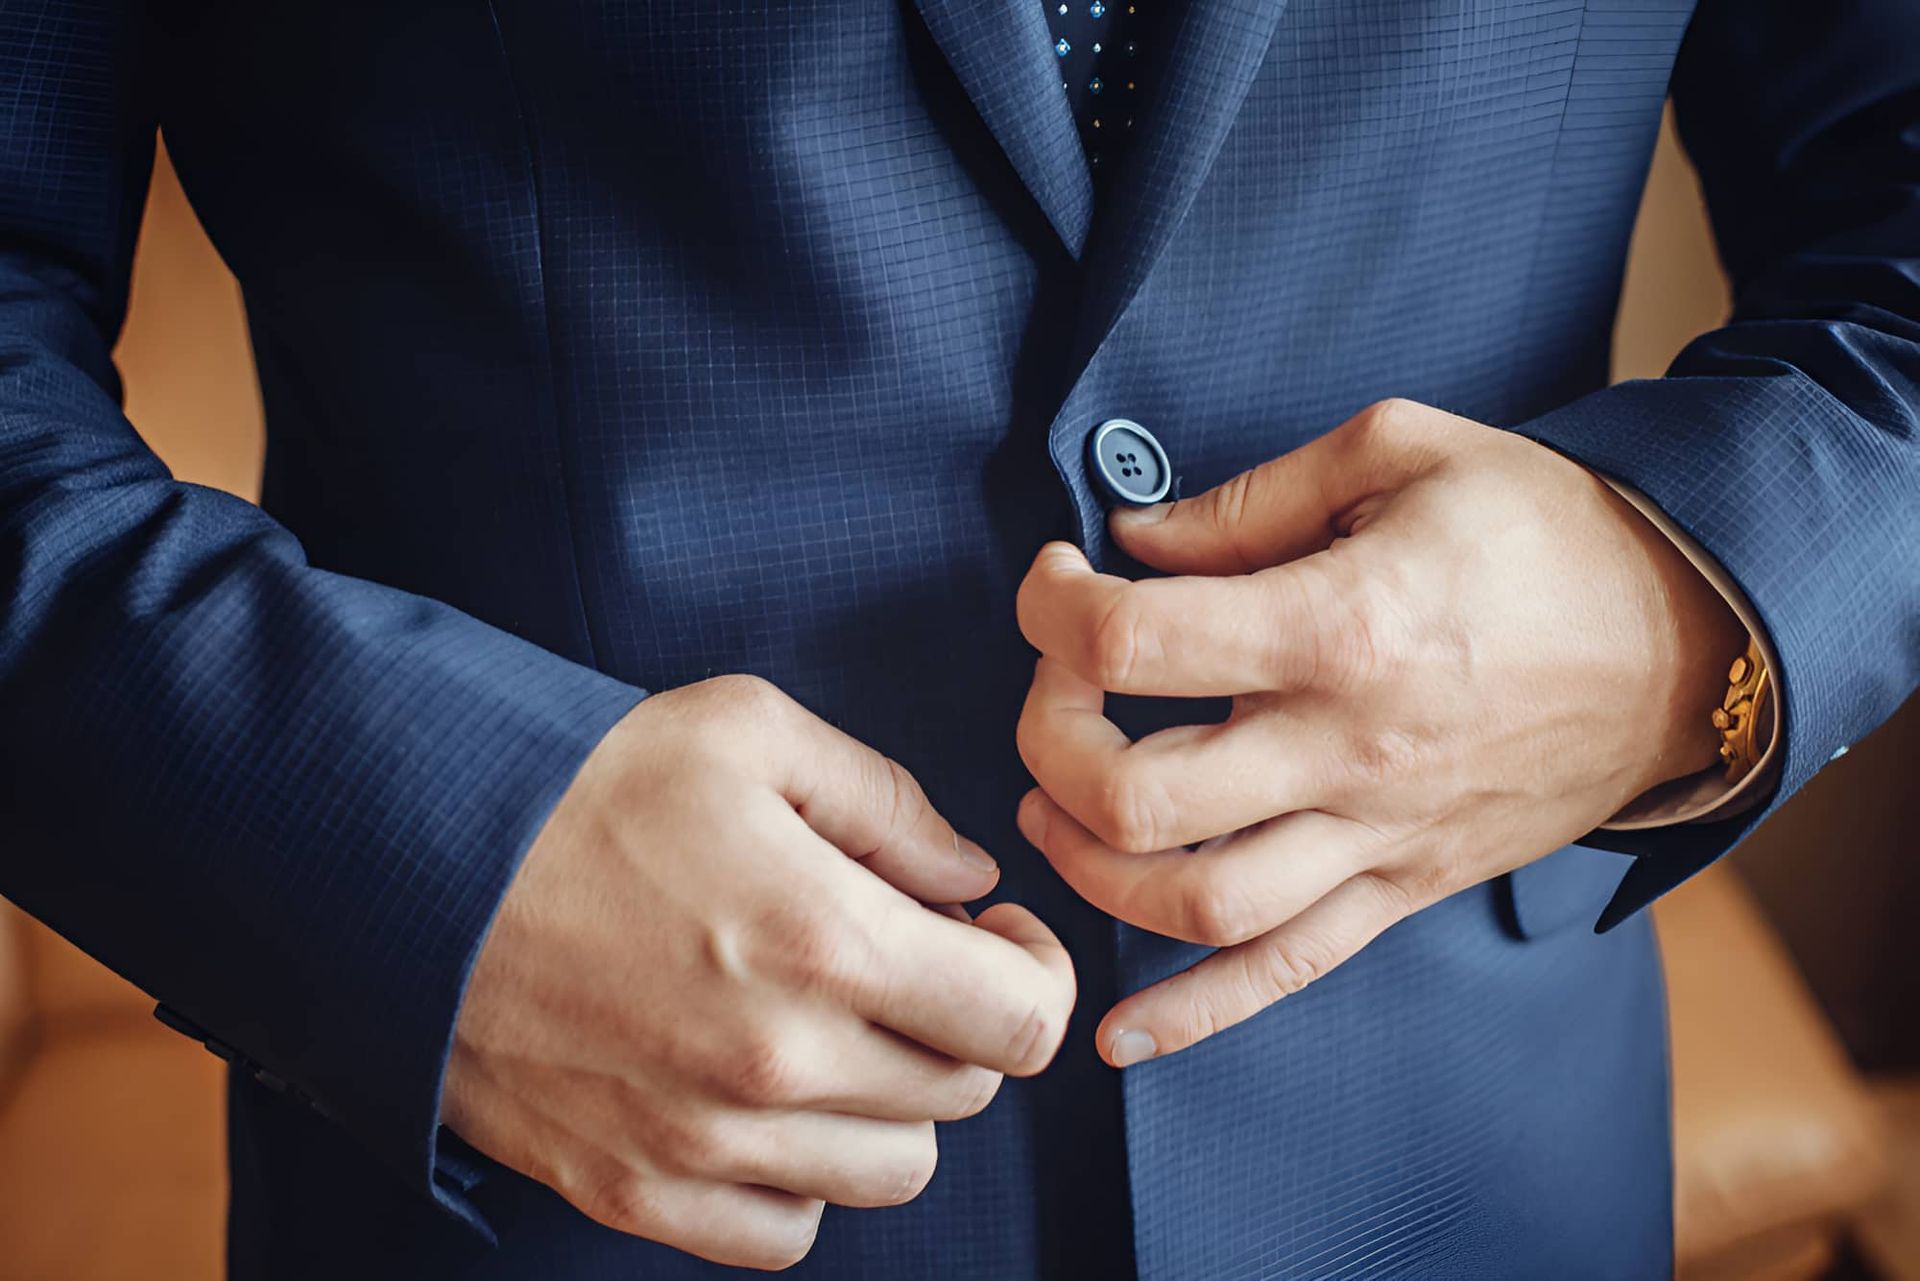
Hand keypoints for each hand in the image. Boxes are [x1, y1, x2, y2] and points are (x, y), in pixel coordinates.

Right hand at [445, 675, 1074, 1270]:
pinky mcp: (632, 1189)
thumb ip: (887, 802)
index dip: (1037, 972)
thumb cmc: (577, 783)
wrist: (400, 858)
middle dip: (961, 1020)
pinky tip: (772, 1101)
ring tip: (840, 1027)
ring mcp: (701, 1144)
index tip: (998, 935)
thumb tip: (967, 876)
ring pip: (891, 1171)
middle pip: (964, 1093)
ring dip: (893, 1101)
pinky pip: (786, 1232)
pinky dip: (804, 1176)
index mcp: (823, 941)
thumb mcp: (748, 730)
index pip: (1023, 1022)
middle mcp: (776, 1064)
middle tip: (912, 960)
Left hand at [1014, 399, 1743, 1067]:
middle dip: (1051, 741)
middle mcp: (1349, 750)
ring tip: (1054, 812)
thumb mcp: (1402, 450)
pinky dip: (1193, 1014)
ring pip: (1196, 905)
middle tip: (1058, 688)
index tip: (1057, 583)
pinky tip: (1117, 1034)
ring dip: (1091, 870)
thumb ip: (1251, 499)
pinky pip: (1286, 971)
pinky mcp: (1403, 886)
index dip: (1055, 610)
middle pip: (1137, 795)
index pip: (1135, 645)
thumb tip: (1134, 539)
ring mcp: (1378, 836)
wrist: (1688, 642)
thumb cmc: (1545, 534)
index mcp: (1343, 625)